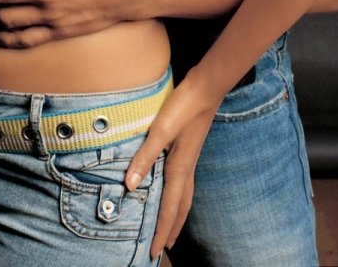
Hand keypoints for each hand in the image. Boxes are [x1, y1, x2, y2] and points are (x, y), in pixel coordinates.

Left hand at [125, 68, 220, 258]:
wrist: (207, 87)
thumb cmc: (184, 106)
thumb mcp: (160, 130)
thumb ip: (145, 157)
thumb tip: (131, 186)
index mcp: (179, 168)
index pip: (169, 208)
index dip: (161, 231)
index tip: (156, 252)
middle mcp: (186, 168)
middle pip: (180, 208)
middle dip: (171, 229)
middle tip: (164, 248)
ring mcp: (190, 159)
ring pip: (184, 196)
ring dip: (176, 215)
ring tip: (170, 228)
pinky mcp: (189, 150)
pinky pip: (184, 183)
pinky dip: (177, 196)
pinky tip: (172, 190)